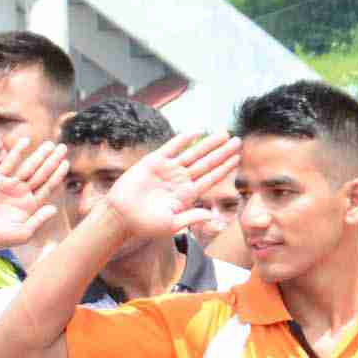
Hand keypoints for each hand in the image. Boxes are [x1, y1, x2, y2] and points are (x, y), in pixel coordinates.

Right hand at [0, 138, 67, 252]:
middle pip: (41, 173)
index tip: (66, 163)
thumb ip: (39, 221)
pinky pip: (9, 163)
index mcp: (31, 204)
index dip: (57, 175)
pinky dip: (16, 152)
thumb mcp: (23, 233)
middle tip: (63, 148)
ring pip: (28, 167)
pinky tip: (25, 141)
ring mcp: (9, 184)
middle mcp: (22, 192)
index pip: (47, 186)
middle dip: (52, 161)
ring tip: (50, 144)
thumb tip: (54, 208)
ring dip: (39, 155)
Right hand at [104, 132, 245, 240]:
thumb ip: (191, 218)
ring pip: (193, 153)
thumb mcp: (171, 225)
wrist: (120, 215)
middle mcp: (180, 180)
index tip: (237, 158)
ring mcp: (168, 170)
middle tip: (237, 141)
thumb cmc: (144, 224)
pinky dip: (184, 139)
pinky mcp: (154, 161)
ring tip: (224, 133)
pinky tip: (197, 132)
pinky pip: (172, 147)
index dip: (224, 168)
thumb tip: (212, 216)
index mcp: (186, 195)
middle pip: (206, 163)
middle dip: (222, 152)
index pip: (210, 179)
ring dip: (209, 143)